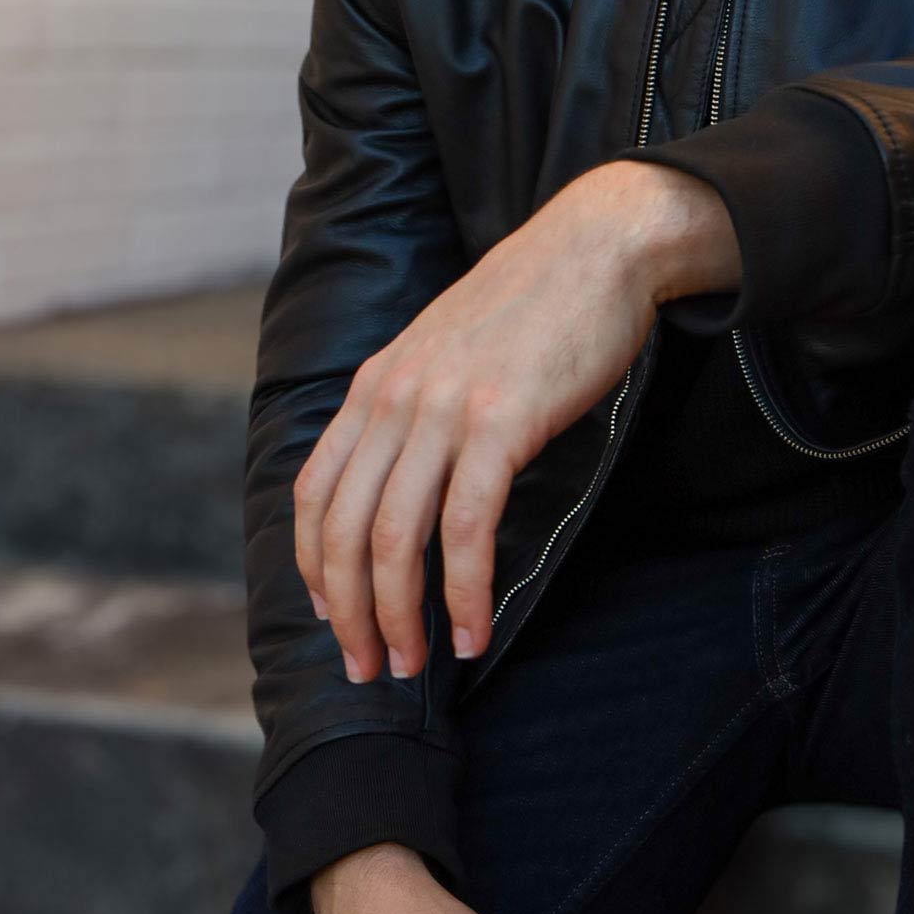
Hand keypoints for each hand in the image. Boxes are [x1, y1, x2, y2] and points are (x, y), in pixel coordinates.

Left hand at [292, 160, 738, 679]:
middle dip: (350, 615)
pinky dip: (466, 592)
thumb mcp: (448, 349)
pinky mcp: (501, 423)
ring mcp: (444, 409)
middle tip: (372, 668)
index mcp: (375, 383)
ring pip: (395, 540)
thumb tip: (411, 474)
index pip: (314, 493)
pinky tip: (475, 631)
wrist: (598, 245)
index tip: (334, 617)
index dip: (315, 567)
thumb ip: (418, 404)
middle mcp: (394, 398)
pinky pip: (468, 528)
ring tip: (416, 666)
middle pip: (345, 532)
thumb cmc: (537, 302)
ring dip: (400, 618)